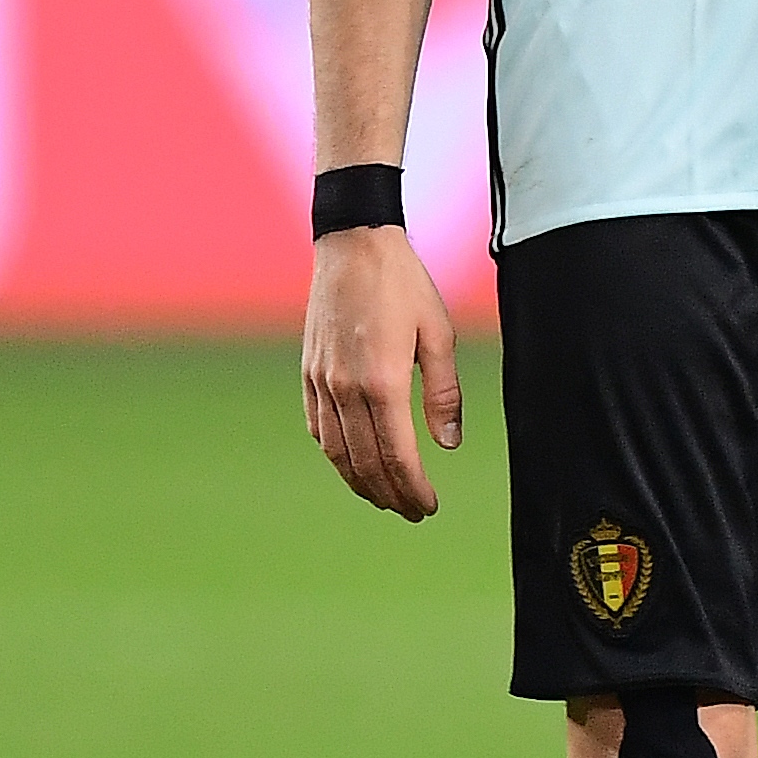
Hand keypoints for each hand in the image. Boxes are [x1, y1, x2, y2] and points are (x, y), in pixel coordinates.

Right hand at [302, 224, 460, 520]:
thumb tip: (449, 445)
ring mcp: (321, 383)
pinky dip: (336, 455)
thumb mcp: (439, 333)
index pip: (398, 457)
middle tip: (412, 511)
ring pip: (338, 454)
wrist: (353, 245)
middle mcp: (346, 390)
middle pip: (366, 464)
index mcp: (383, 383)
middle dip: (390, 495)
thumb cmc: (405, 285)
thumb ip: (444, 393)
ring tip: (385, 497)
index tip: (429, 507)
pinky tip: (352, 463)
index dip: (414, 489)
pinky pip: (319, 429)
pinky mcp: (309, 374)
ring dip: (361, 483)